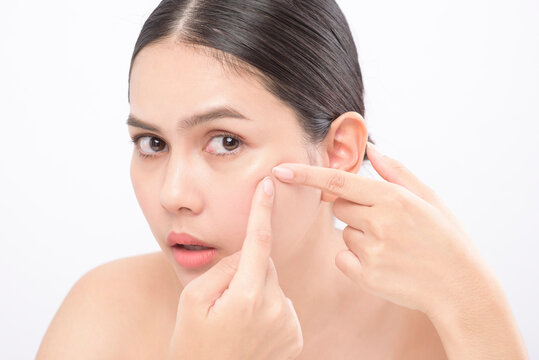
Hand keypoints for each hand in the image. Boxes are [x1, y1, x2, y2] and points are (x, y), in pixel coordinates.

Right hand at [168, 177, 302, 359]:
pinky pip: (282, 305)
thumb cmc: (194, 344)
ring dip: (257, 291)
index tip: (268, 185)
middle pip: (264, 264)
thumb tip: (246, 255)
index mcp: (247, 297)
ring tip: (236, 321)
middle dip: (247, 269)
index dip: (262, 210)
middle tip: (224, 299)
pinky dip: (268, 309)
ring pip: (273, 284)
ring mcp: (289, 324)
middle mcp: (275, 308)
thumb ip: (222, 269)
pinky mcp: (296, 336)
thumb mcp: (192, 301)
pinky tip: (252, 330)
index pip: (258, 241)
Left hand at [271, 143, 487, 318]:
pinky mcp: (366, 277)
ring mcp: (371, 252)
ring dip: (359, 235)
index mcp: (393, 198)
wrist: (461, 288)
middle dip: (352, 208)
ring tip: (392, 246)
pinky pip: (343, 258)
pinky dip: (355, 259)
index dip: (306, 174)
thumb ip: (396, 172)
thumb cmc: (446, 238)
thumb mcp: (429, 198)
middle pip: (338, 206)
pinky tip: (384, 263)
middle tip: (385, 222)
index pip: (338, 181)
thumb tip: (371, 150)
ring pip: (344, 233)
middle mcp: (379, 223)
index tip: (280, 170)